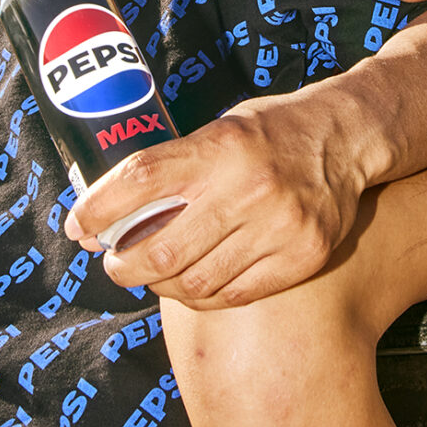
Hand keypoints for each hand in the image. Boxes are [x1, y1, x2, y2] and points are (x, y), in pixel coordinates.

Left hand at [63, 91, 378, 308]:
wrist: (348, 136)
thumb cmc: (271, 132)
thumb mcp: (220, 129)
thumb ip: (175, 166)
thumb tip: (107, 207)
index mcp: (219, 147)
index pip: (140, 181)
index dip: (99, 209)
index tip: (79, 227)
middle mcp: (248, 187)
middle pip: (162, 248)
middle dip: (124, 265)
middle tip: (115, 264)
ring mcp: (279, 226)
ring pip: (195, 281)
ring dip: (162, 286)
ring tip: (155, 276)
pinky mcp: (304, 256)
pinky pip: (234, 295)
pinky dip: (202, 297)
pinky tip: (193, 285)